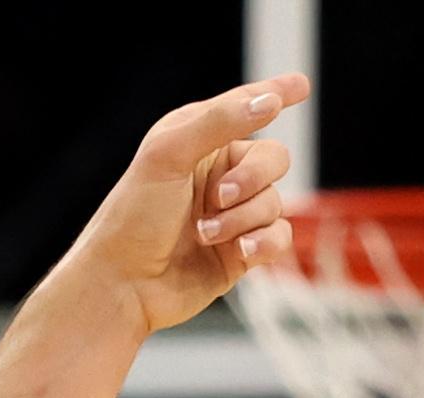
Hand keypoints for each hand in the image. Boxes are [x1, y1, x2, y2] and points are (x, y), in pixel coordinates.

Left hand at [64, 77, 307, 335]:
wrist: (122, 285)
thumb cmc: (133, 217)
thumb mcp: (167, 155)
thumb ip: (218, 122)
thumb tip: (268, 101)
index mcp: (198, 141)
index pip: (246, 109)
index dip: (274, 94)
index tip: (301, 85)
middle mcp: (219, 174)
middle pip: (273, 158)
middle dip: (252, 177)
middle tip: (218, 197)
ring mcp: (232, 213)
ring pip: (274, 201)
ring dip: (242, 218)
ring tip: (203, 234)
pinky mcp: (241, 250)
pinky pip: (279, 236)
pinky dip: (264, 242)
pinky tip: (241, 251)